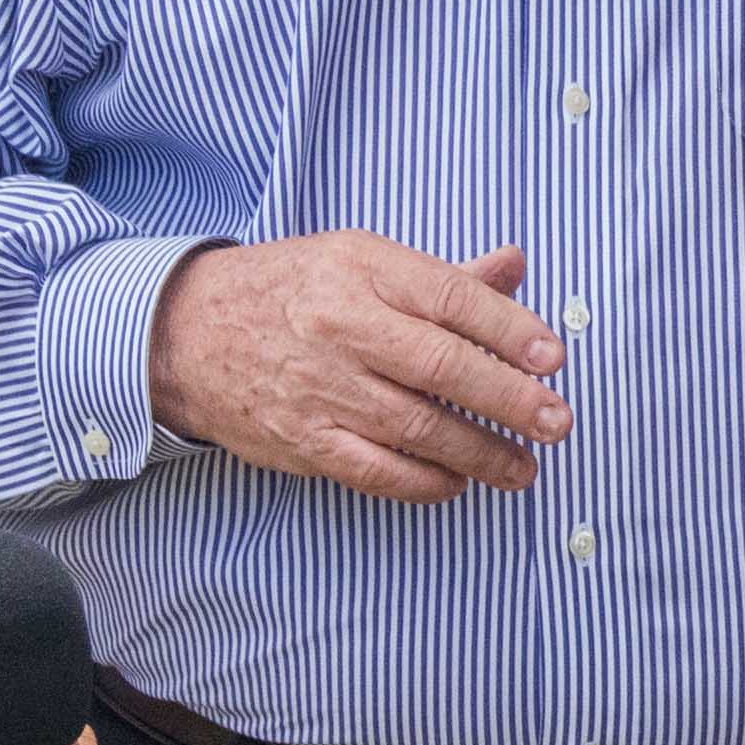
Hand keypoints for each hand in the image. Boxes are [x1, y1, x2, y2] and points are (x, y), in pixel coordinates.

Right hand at [145, 235, 567, 504]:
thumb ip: (443, 277)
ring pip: (414, 427)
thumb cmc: (293, 290)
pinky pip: (373, 469)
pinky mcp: (301, 440)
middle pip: (441, 367)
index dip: (511, 330)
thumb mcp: (362, 260)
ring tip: (522, 466)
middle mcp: (342, 328)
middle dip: (509, 399)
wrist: (185, 334)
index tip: (556, 358)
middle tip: (558, 421)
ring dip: (479, 452)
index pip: (453, 299)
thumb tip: (515, 266)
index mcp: (364, 270)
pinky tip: (458, 483)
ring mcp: (320, 389)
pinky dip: (422, 482)